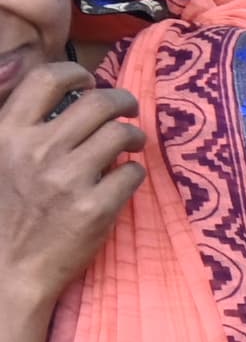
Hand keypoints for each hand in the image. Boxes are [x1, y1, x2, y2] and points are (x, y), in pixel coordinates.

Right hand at [0, 58, 148, 341]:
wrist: (6, 268)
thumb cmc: (2, 211)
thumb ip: (11, 120)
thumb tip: (30, 75)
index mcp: (7, 133)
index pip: (47, 79)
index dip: (75, 73)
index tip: (88, 80)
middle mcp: (37, 150)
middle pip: (97, 103)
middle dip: (121, 100)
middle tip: (129, 107)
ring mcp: (68, 179)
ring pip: (121, 135)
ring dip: (134, 134)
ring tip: (134, 142)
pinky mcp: (95, 209)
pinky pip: (131, 173)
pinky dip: (134, 170)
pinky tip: (126, 175)